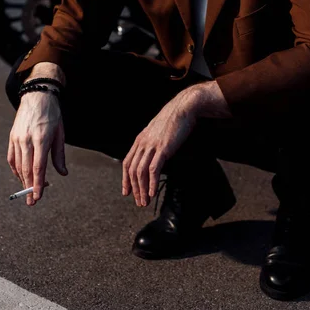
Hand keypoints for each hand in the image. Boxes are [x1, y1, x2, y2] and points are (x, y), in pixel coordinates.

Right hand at [7, 92, 67, 205]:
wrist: (37, 96)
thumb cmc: (52, 114)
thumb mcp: (60, 133)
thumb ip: (59, 155)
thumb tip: (63, 173)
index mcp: (41, 139)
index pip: (38, 167)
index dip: (38, 184)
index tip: (38, 197)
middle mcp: (27, 140)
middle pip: (26, 170)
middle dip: (29, 187)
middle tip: (32, 202)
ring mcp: (17, 138)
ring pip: (18, 165)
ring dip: (23, 181)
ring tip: (28, 191)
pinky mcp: (12, 137)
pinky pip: (12, 158)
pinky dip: (16, 169)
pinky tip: (21, 176)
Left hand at [121, 88, 197, 206]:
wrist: (183, 108)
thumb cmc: (173, 119)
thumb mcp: (157, 131)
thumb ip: (152, 142)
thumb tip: (152, 154)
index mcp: (140, 140)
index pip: (127, 163)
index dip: (125, 179)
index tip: (127, 192)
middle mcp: (143, 143)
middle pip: (132, 170)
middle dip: (134, 189)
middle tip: (138, 202)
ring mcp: (152, 146)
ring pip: (141, 172)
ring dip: (142, 190)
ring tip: (145, 202)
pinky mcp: (163, 148)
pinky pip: (153, 169)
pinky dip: (151, 183)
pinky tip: (152, 193)